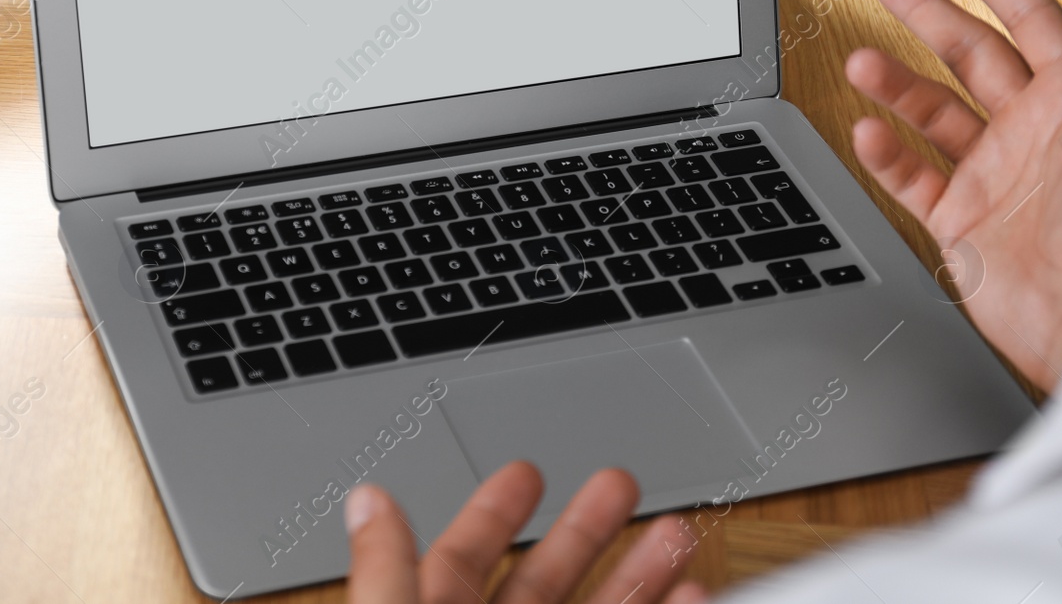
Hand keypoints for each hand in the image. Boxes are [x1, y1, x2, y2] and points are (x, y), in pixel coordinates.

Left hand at [345, 460, 705, 603]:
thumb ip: (387, 576)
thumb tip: (367, 499)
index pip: (460, 564)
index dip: (494, 514)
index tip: (527, 470)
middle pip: (543, 589)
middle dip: (584, 533)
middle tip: (621, 482)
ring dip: (641, 579)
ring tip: (680, 532)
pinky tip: (694, 593)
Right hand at [846, 0, 1061, 386]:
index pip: (1031, 19)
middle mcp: (1034, 131)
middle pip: (967, 50)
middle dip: (922, 7)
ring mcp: (995, 174)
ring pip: (931, 109)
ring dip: (894, 81)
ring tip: (858, 60)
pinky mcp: (962, 222)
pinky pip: (913, 175)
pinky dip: (886, 153)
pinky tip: (865, 131)